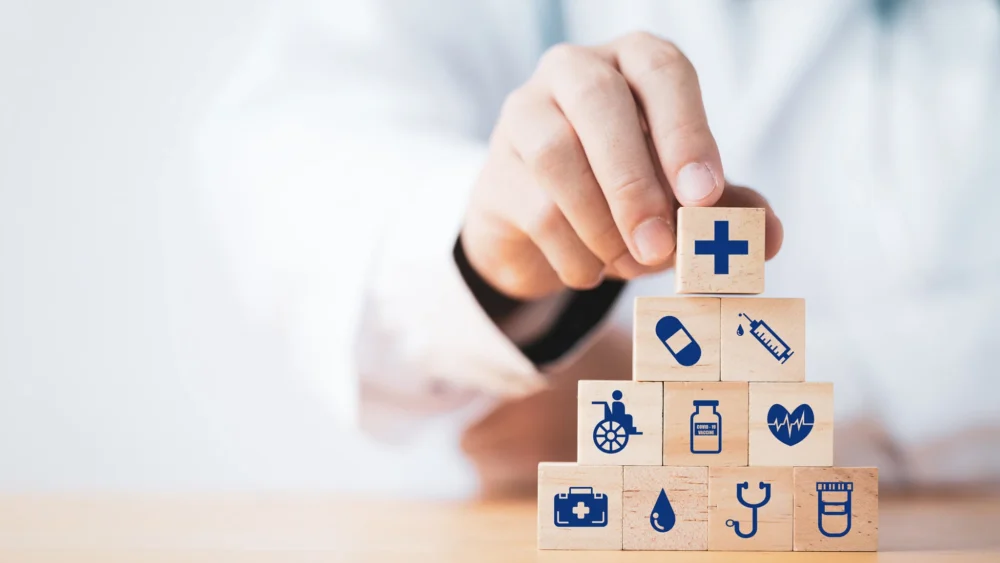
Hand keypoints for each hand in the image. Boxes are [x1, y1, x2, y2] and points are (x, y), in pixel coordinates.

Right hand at [461, 32, 782, 299]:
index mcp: (632, 63)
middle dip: (635, 181)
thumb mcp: (681, 203)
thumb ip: (727, 213)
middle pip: (600, 103)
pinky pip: (534, 208)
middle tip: (661, 246)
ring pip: (557, 154)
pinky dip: (573, 252)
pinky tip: (591, 271)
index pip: (662, 71)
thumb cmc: (623, 197)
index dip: (686, 131)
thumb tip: (768, 236)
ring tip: (629, 263)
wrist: (540, 233)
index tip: (705, 196)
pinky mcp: (495, 171)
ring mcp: (525, 114)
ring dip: (601, 223)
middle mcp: (574, 71)